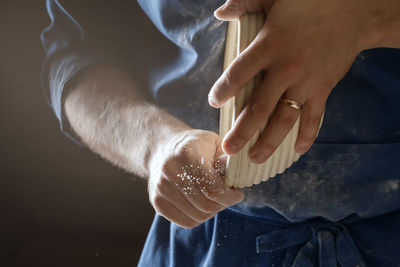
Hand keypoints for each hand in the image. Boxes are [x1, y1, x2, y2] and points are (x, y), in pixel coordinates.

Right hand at [148, 129, 243, 227]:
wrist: (164, 148)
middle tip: (228, 196)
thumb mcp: (214, 143)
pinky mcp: (157, 202)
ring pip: (198, 216)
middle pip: (205, 205)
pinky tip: (201, 203)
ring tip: (214, 198)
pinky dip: (199, 217)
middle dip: (223, 204)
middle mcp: (169, 171)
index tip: (237, 193)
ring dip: (212, 211)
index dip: (230, 196)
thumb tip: (237, 177)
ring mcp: (160, 188)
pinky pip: (186, 222)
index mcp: (185, 154)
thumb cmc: (195, 145)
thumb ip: (227, 159)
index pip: (213, 189)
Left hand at [209, 0, 374, 162]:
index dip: (222, 91)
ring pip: (284, 119)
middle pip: (259, 108)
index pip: (238, 74)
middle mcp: (286, 69)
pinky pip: (315, 118)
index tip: (214, 102)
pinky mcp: (324, 89)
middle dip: (242, 132)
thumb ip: (244, 3)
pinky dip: (307, 135)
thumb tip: (220, 14)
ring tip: (255, 157)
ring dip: (269, 142)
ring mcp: (306, 83)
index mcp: (269, 45)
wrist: (355, 10)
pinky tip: (297, 150)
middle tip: (229, 149)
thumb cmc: (311, 2)